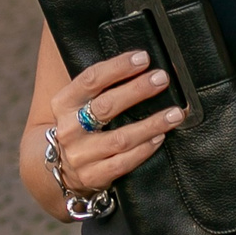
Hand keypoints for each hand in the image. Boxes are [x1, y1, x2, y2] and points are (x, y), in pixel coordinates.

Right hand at [45, 49, 183, 193]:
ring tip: (174, 113)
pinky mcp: (92, 176)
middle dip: (137, 90)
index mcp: (64, 103)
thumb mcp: (79, 104)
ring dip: (151, 124)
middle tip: (161, 79)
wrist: (61, 167)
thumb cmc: (80, 126)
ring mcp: (80, 155)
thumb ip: (102, 87)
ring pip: (120, 138)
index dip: (118, 67)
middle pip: (106, 106)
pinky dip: (145, 149)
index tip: (143, 58)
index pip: (91, 79)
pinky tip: (160, 137)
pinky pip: (123, 162)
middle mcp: (69, 129)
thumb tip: (142, 65)